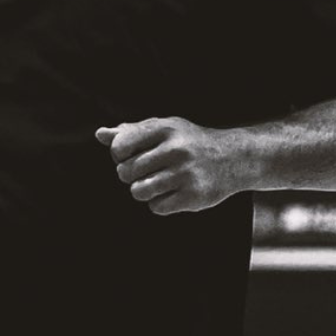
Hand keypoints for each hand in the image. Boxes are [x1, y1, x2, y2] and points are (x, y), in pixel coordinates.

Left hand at [96, 117, 253, 214]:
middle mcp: (175, 150)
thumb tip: (100, 134)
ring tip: (155, 183)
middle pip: (126, 172)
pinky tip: (172, 193)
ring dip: (142, 191)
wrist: (235, 158)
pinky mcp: (195, 196)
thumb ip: (131, 132)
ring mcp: (186, 174)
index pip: (119, 146)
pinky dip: (159, 203)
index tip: (130, 155)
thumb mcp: (163, 128)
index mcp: (164, 128)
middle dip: (130, 175)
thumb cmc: (189, 142)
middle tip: (146, 171)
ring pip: (138, 192)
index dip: (119, 155)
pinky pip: (156, 207)